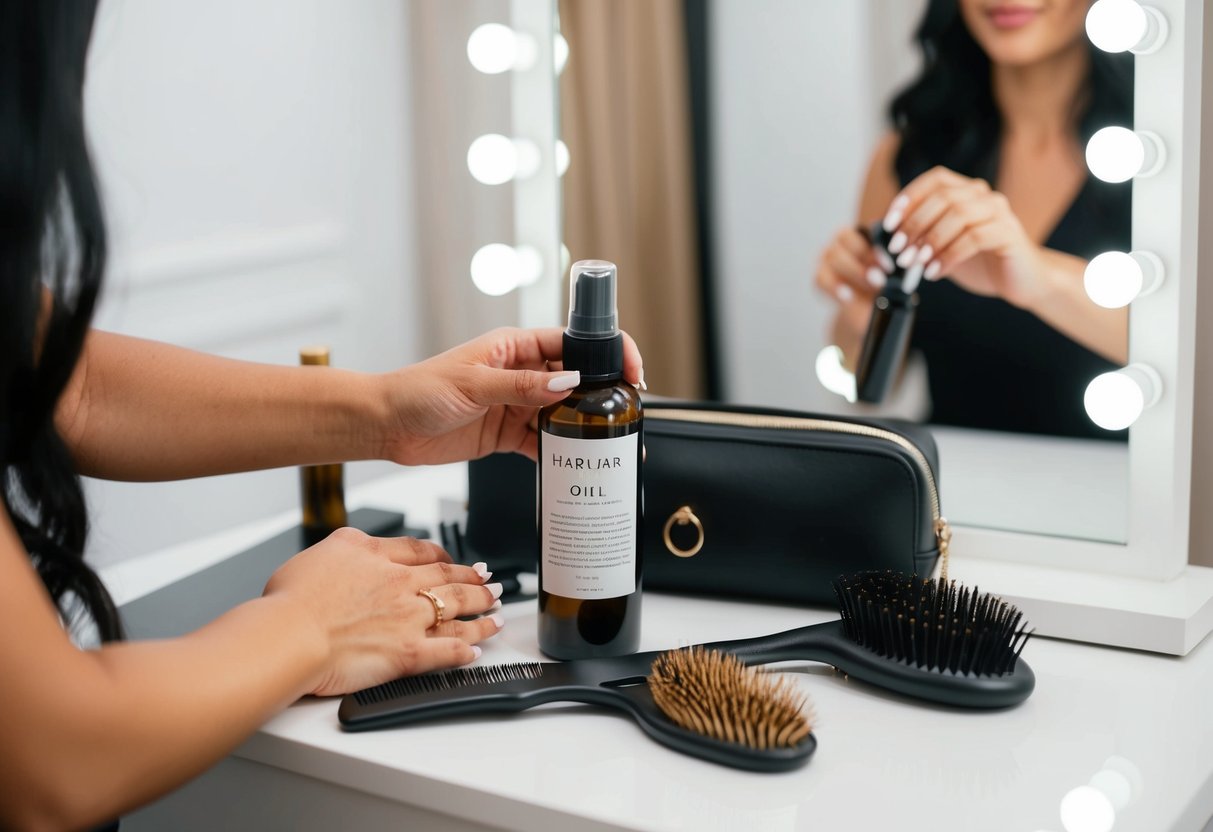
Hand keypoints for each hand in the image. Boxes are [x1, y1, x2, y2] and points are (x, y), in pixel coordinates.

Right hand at [264, 528, 502, 695]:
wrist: (290, 635)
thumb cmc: (293, 600)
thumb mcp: (322, 551)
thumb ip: (349, 548)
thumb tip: (359, 550)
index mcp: (377, 556)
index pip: (421, 551)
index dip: (443, 555)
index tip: (452, 559)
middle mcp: (400, 584)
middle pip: (449, 578)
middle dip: (474, 581)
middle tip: (490, 583)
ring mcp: (408, 619)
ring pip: (458, 611)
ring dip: (482, 612)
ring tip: (496, 612)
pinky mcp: (409, 653)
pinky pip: (448, 652)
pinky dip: (466, 652)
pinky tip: (476, 652)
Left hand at [378, 326, 643, 464]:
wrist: (386, 425)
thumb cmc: (418, 390)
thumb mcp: (472, 385)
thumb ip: (520, 386)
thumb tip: (566, 382)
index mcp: (513, 347)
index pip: (571, 342)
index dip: (605, 351)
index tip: (629, 369)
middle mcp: (519, 373)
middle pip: (575, 380)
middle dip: (601, 395)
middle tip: (627, 413)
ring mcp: (515, 404)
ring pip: (562, 414)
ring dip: (583, 429)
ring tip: (608, 445)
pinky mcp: (506, 433)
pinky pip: (542, 443)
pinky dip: (559, 454)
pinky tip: (574, 465)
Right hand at [813, 225, 885, 368]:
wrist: (867, 314)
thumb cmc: (885, 288)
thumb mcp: (896, 274)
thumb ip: (899, 262)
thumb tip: (910, 257)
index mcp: (862, 235)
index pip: (863, 229)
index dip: (875, 246)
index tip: (889, 264)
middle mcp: (842, 242)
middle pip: (844, 238)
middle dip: (864, 259)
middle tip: (880, 278)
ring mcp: (828, 258)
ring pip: (833, 256)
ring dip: (854, 273)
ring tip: (871, 288)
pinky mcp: (820, 277)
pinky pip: (821, 277)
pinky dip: (835, 287)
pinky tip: (848, 297)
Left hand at [881, 166, 1045, 307]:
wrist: (1021, 281)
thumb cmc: (979, 262)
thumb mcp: (942, 247)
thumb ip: (919, 238)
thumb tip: (883, 235)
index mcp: (967, 192)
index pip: (935, 180)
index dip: (909, 197)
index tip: (889, 223)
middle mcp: (984, 196)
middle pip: (943, 197)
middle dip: (915, 224)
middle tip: (898, 251)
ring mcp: (999, 212)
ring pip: (958, 215)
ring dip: (931, 240)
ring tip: (915, 264)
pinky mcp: (1009, 233)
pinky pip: (974, 238)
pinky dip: (949, 255)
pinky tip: (935, 272)